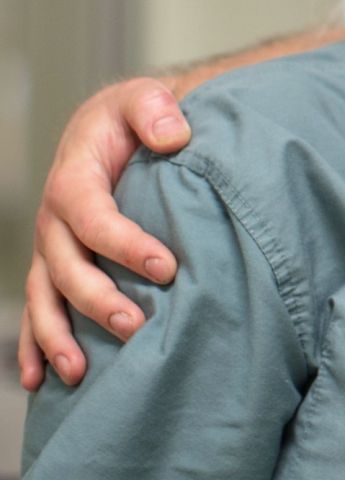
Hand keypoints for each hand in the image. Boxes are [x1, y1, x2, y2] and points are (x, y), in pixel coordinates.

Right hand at [20, 79, 190, 389]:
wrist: (111, 128)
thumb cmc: (133, 116)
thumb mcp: (144, 99)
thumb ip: (156, 109)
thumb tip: (174, 135)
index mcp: (75, 181)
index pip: (94, 218)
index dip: (126, 244)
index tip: (167, 267)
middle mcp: (54, 221)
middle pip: (67, 267)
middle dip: (98, 300)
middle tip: (137, 325)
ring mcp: (51, 249)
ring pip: (46, 299)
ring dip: (58, 336)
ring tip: (79, 371)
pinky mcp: (56, 268)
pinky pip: (38, 311)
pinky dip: (34, 346)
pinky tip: (41, 380)